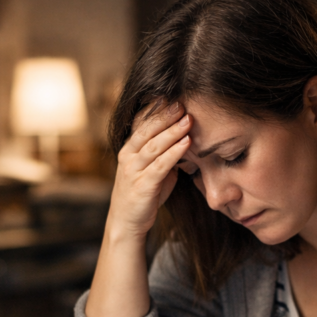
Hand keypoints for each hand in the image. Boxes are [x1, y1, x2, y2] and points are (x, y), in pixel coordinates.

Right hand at [84, 102, 190, 316]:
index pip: (142, 122)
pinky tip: (187, 144)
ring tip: (188, 119)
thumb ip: (166, 152)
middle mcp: (128, 156)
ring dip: (172, 131)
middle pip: (148, 129)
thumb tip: (186, 135)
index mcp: (129, 148)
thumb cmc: (144, 193)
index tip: (175, 94)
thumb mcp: (154, 168)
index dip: (157, 108)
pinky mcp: (142, 186)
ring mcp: (133, 171)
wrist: (128, 222)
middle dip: (166, 114)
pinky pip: (160, 166)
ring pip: (154, 145)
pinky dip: (174, 153)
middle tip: (183, 101)